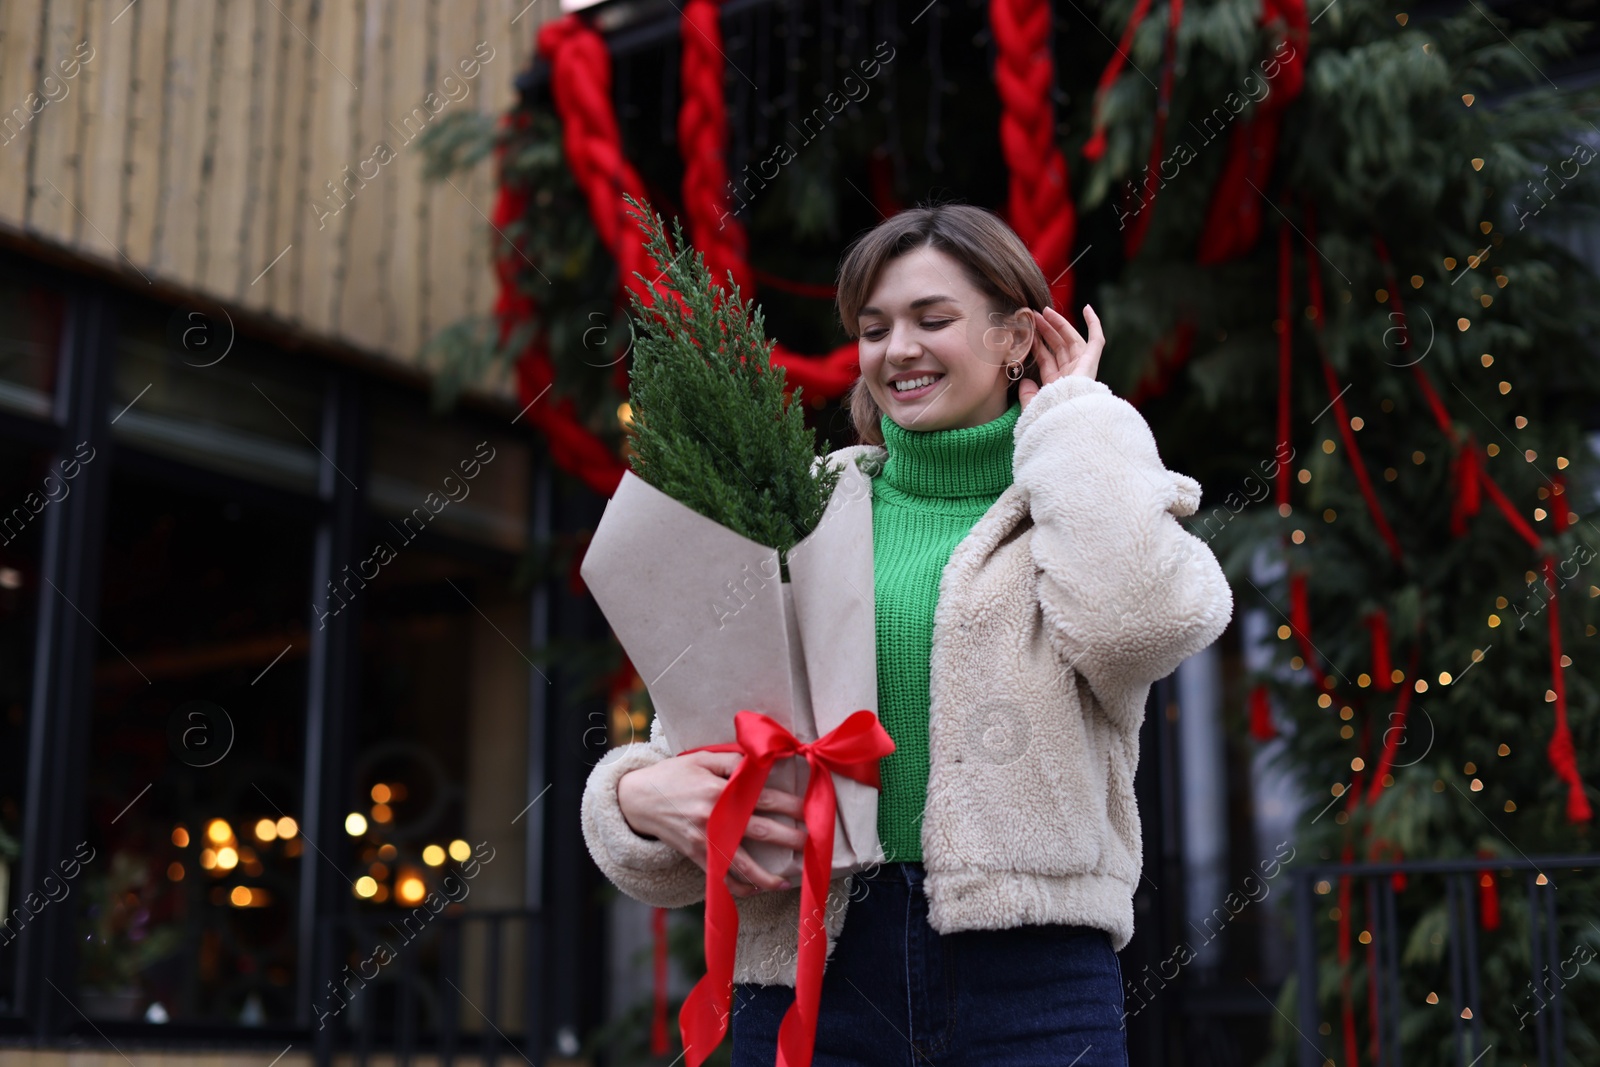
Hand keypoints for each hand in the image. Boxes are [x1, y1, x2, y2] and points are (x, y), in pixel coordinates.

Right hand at [617, 751, 806, 897]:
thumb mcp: (701, 759)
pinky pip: (720, 877)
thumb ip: (733, 761)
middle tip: (811, 844)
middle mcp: (713, 819)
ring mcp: (703, 841)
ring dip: (766, 875)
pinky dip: (737, 887)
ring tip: (788, 881)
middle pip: (759, 832)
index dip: (789, 805)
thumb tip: (764, 762)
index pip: (762, 799)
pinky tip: (755, 890)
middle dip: (789, 839)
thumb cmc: (674, 775)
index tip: (809, 810)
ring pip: (741, 864)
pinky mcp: (695, 855)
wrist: (637, 799)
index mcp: (718, 791)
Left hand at [1018, 305, 1103, 409]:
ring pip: (1071, 339)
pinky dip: (1094, 324)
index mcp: (1057, 386)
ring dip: (1059, 324)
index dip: (1037, 345)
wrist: (1066, 422)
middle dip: (1046, 330)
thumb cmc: (1049, 419)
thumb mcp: (1032, 407)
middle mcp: (1071, 375)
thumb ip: (1027, 396)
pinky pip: (1097, 340)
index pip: (1046, 359)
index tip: (1026, 332)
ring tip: (1044, 311)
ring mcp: (1082, 368)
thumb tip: (1024, 381)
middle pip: (1058, 346)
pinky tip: (1087, 308)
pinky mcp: (1092, 362)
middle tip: (1033, 316)